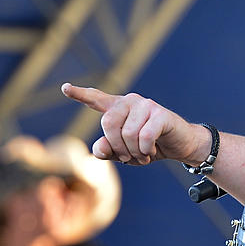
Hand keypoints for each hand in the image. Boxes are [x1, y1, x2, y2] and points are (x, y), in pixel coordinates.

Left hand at [61, 83, 207, 165]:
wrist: (180, 146)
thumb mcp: (124, 153)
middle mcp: (130, 102)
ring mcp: (146, 105)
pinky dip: (145, 150)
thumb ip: (108, 150)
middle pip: (108, 123)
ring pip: (127, 133)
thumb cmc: (148, 147)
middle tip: (128, 157)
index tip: (65, 88)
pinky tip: (151, 151)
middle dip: (117, 146)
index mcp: (118, 109)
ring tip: (143, 155)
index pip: (96, 99)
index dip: (80, 94)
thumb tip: (100, 147)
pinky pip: (144, 136)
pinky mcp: (160, 114)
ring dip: (134, 152)